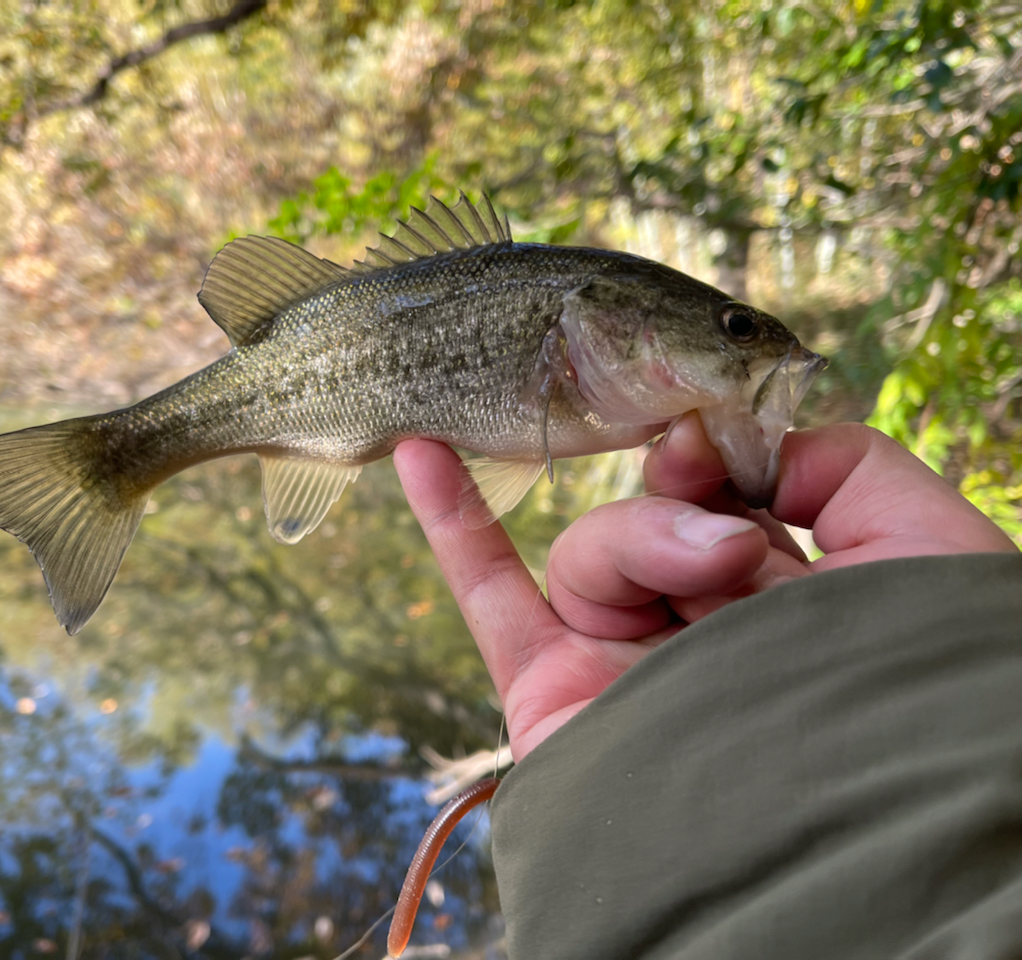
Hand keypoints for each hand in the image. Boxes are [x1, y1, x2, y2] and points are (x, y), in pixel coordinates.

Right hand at [393, 414, 1016, 761]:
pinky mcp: (554, 694)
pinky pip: (490, 599)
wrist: (851, 857)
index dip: (724, 460)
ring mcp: (624, 662)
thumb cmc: (922, 699)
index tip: (735, 449)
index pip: (726, 498)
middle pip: (655, 520)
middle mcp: (702, 632)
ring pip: (592, 552)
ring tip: (717, 570)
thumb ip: (852, 467)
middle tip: (735, 534)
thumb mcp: (931, 550)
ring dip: (639, 541)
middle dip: (683, 501)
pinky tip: (421, 452)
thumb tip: (753, 447)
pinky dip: (452, 522)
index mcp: (787, 602)